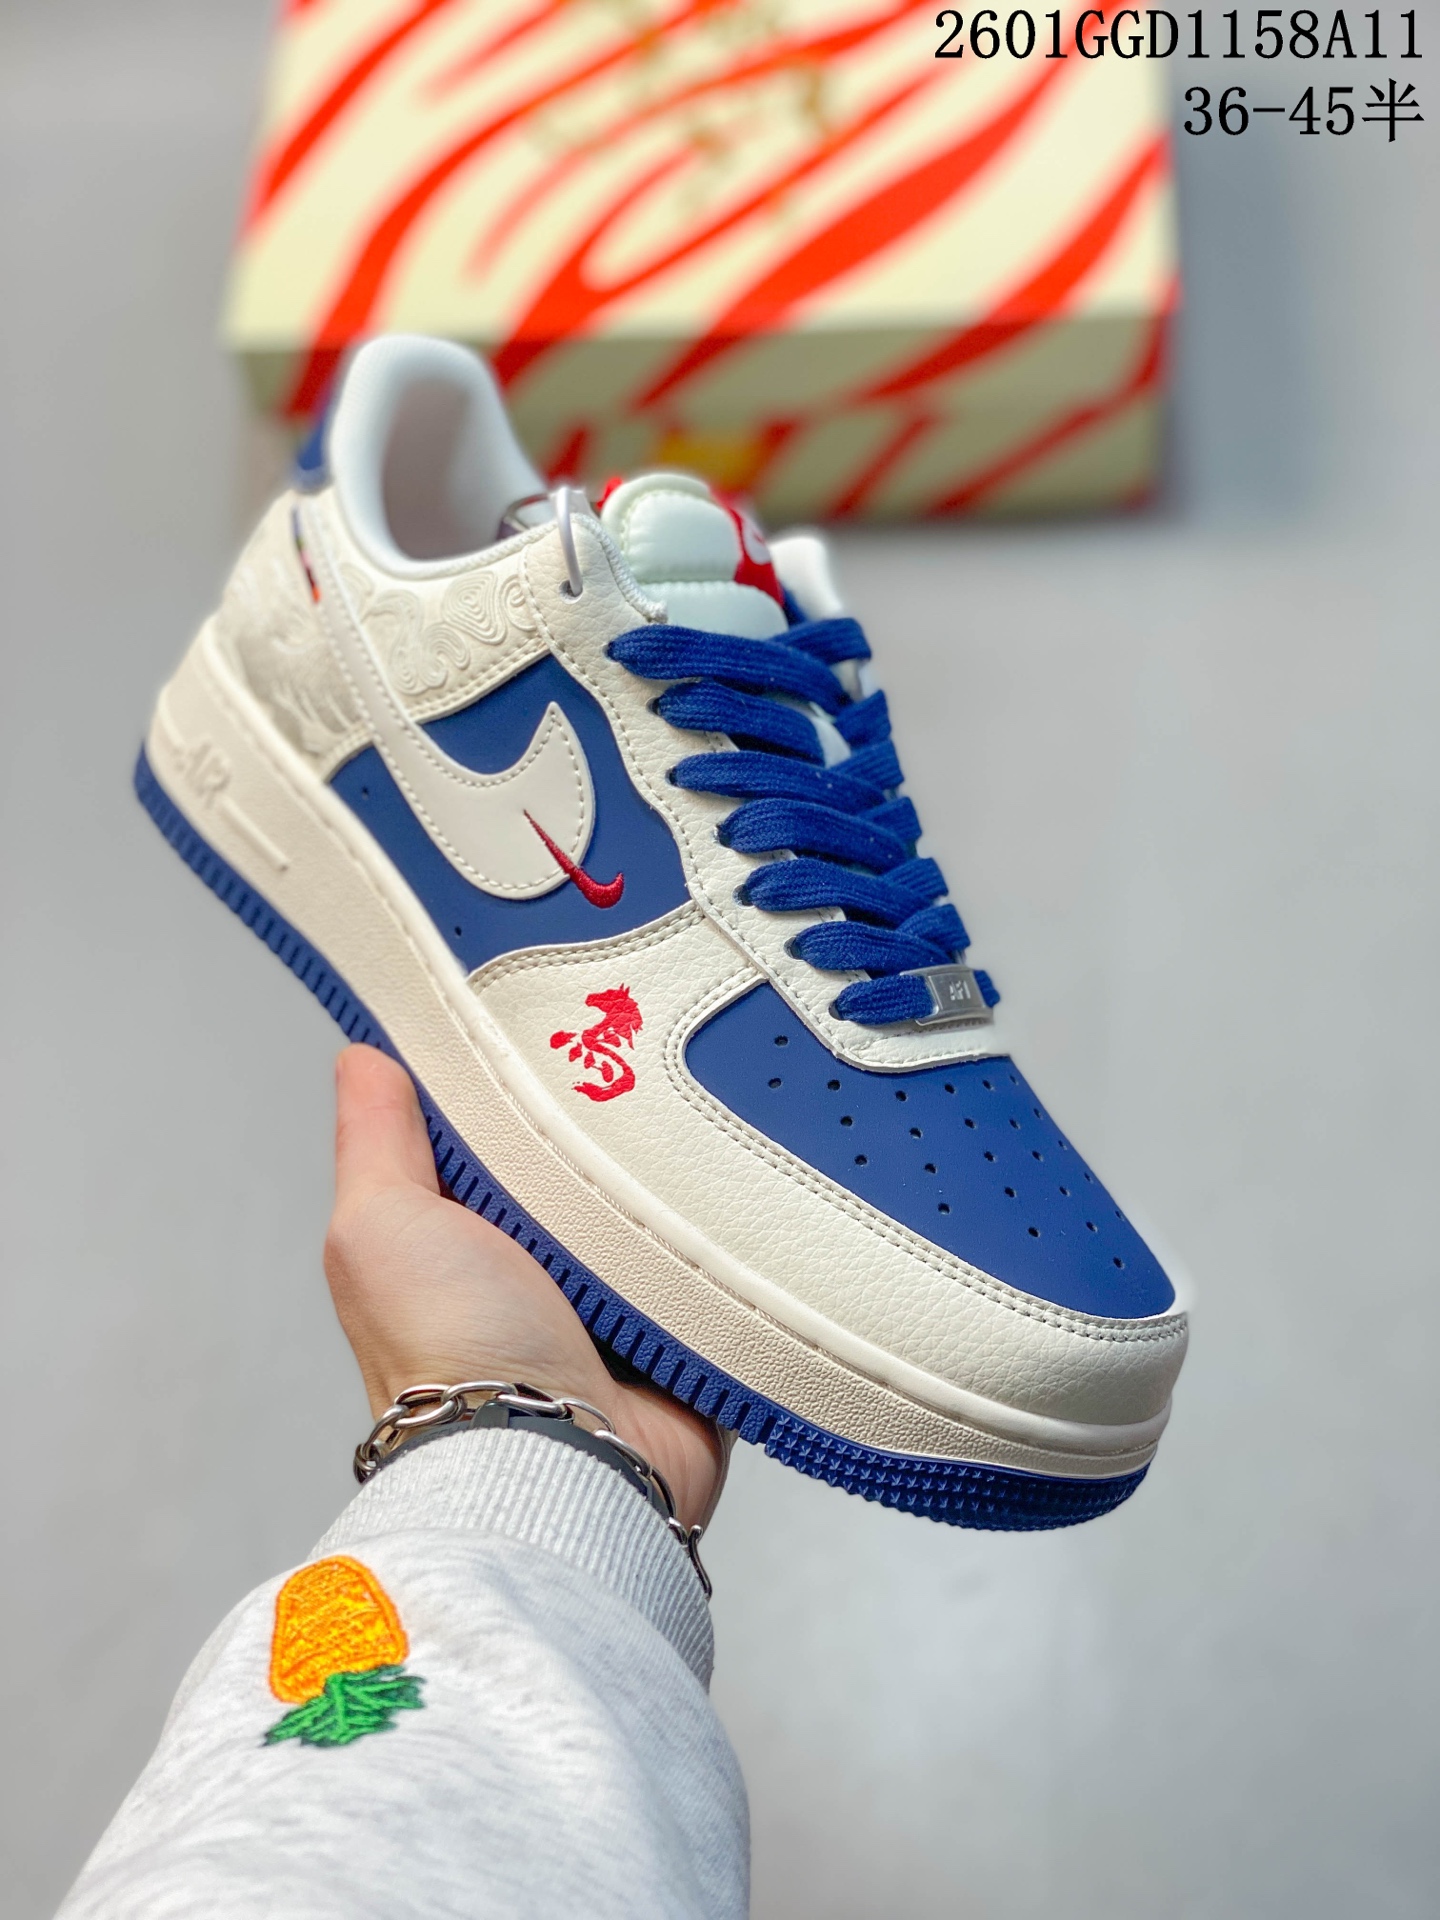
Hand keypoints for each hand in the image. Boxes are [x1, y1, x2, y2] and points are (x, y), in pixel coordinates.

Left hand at [323, 1044, 727, 1530]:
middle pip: (589, 1165)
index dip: (522, 1078)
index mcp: (465, 1238)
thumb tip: (362, 1054)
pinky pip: (725, 1269)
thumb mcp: (382, 1225)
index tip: (557, 1014)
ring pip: (663, 1211)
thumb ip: (375, 1139)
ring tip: (707, 1116)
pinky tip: (747, 1189)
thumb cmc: (449, 1355)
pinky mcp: (689, 1341)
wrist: (556, 1464)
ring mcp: (620, 1309)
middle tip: (650, 1055)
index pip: (499, 1134)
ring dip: (680, 1182)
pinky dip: (732, 1242)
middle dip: (617, 1122)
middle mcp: (541, 1273)